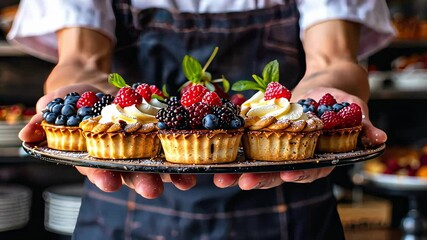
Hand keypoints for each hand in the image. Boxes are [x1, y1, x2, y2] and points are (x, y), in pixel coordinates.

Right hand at [19, 84, 196, 198]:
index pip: (97, 170)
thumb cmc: (70, 100)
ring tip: (186, 179)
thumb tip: (27, 134)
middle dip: (143, 181)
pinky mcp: (156, 129)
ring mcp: (139, 144)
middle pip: (132, 172)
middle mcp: (119, 154)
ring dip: (172, 172)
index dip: (103, 177)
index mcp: (94, 155)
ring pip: (156, 162)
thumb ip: (42, 121)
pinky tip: (198, 145)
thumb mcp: (53, 107)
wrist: (92, 84)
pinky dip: (184, 142)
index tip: (110, 182)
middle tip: (153, 188)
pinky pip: (171, 137)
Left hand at [214, 86, 386, 189]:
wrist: (325, 87)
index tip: (287, 173)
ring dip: (240, 170)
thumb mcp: (354, 110)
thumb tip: (380, 138)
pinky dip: (235, 147)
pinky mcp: (265, 135)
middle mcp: (297, 157)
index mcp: (319, 156)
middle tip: (240, 182)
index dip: (299, 173)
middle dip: (260, 178)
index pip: (309, 170)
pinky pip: (249, 143)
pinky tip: (217, 150)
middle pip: (278, 173)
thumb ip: (363, 126)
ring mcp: (280, 148)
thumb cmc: (341, 101)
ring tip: (220, 176)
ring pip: (259, 163)